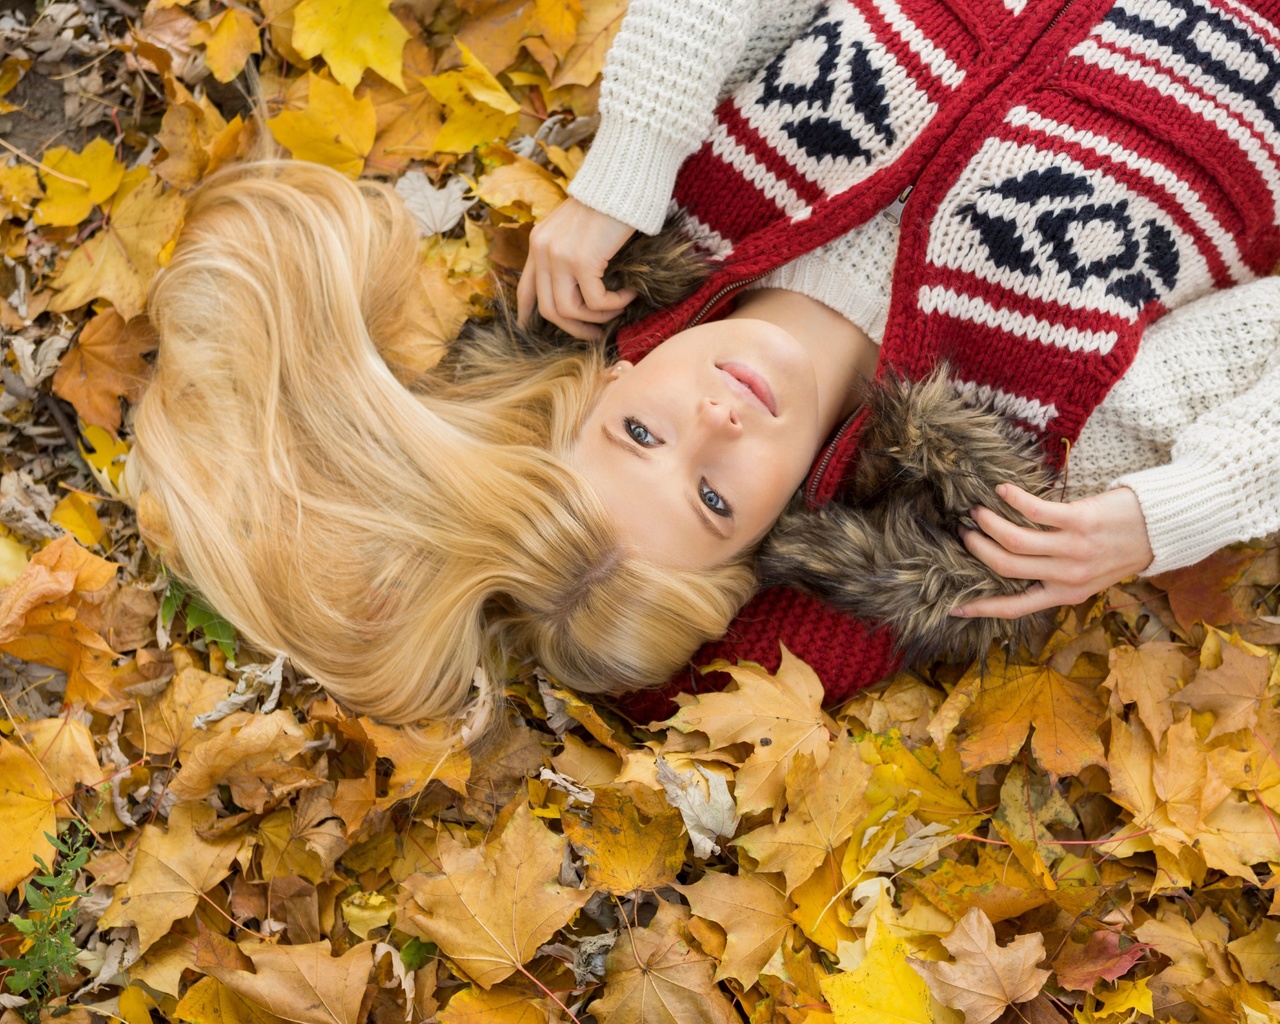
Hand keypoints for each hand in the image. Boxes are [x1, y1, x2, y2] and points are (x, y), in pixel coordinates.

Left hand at [517, 197, 638, 339]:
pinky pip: (596, 301)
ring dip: (597, 317)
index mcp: (538, 243)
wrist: (623, 179)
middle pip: (548, 309)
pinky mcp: (581, 261)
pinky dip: (615, 304)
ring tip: (618, 308)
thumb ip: (568, 252)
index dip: (527, 314)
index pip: (525, 288)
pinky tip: (629, 293)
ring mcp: (559, 256)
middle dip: (573, 328)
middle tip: (596, 334)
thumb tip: (579, 286)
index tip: (532, 329)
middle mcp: (542, 251)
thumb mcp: (577, 228)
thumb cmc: (609, 203)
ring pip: (570, 310)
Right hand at [951, 484, 1153, 618]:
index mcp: (1066, 594)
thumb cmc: (1122, 550)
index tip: (953, 606)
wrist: (1162, 529)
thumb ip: (1056, 578)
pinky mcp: (1079, 521)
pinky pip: (1035, 510)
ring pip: (1014, 539)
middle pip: (1005, 566)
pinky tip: (1002, 490)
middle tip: (965, 531)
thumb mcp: (1089, 577)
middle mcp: (1067, 575)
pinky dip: (1013, 499)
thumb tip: (1014, 572)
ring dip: (989, 522)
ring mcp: (1073, 548)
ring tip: (977, 509)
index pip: (1015, 607)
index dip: (981, 608)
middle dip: (977, 549)